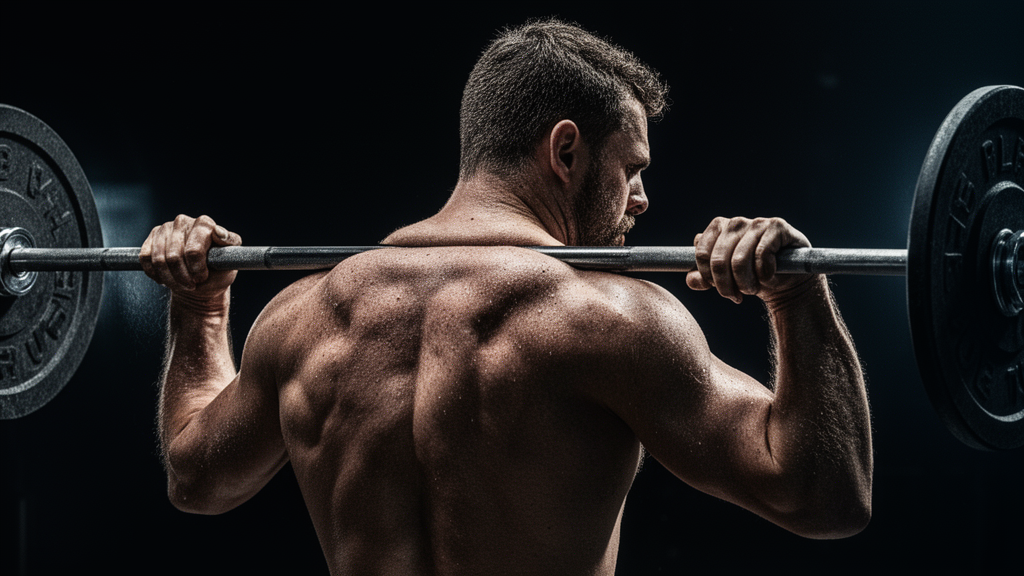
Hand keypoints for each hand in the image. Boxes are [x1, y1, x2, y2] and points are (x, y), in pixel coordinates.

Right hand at [140, 214, 241, 299]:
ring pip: (159, 260)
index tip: (201, 277)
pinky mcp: (151, 238)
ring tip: (181, 284)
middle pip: (174, 256)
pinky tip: (166, 278)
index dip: (196, 268)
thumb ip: (230, 245)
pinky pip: (146, 259)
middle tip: (191, 285)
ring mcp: (165, 228)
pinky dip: (155, 274)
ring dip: (170, 279)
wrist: (199, 281)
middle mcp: (183, 221)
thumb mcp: (230, 260)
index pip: (194, 249)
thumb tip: (220, 233)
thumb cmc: (217, 271)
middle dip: (183, 277)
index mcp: (204, 223)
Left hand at [685, 216, 813, 303]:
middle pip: (718, 260)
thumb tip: (691, 280)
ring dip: (746, 284)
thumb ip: (704, 279)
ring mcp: (756, 223)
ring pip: (739, 261)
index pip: (701, 253)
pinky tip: (769, 277)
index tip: (719, 289)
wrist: (785, 281)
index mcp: (717, 229)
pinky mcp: (777, 227)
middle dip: (726, 286)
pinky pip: (762, 256)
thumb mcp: (724, 280)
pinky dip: (765, 275)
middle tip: (737, 296)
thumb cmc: (752, 277)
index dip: (709, 277)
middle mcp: (735, 222)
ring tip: (753, 288)